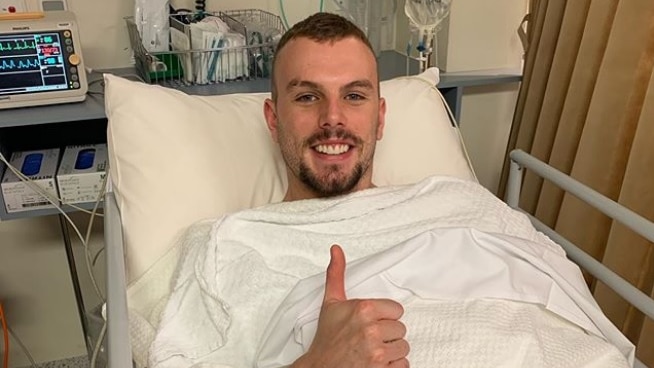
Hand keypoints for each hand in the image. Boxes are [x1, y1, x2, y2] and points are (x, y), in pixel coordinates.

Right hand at [293, 245, 409, 367]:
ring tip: (372, 352)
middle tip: (368, 339)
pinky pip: (403, 365)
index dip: (384, 317)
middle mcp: (372, 330)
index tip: (370, 323)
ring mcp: (377, 353)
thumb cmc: (327, 339)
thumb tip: (336, 249)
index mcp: (364, 310)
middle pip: (401, 329)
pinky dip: (392, 366)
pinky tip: (376, 364)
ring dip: (391, 351)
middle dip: (387, 335)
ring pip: (403, 347)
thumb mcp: (331, 304)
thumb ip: (336, 275)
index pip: (396, 310)